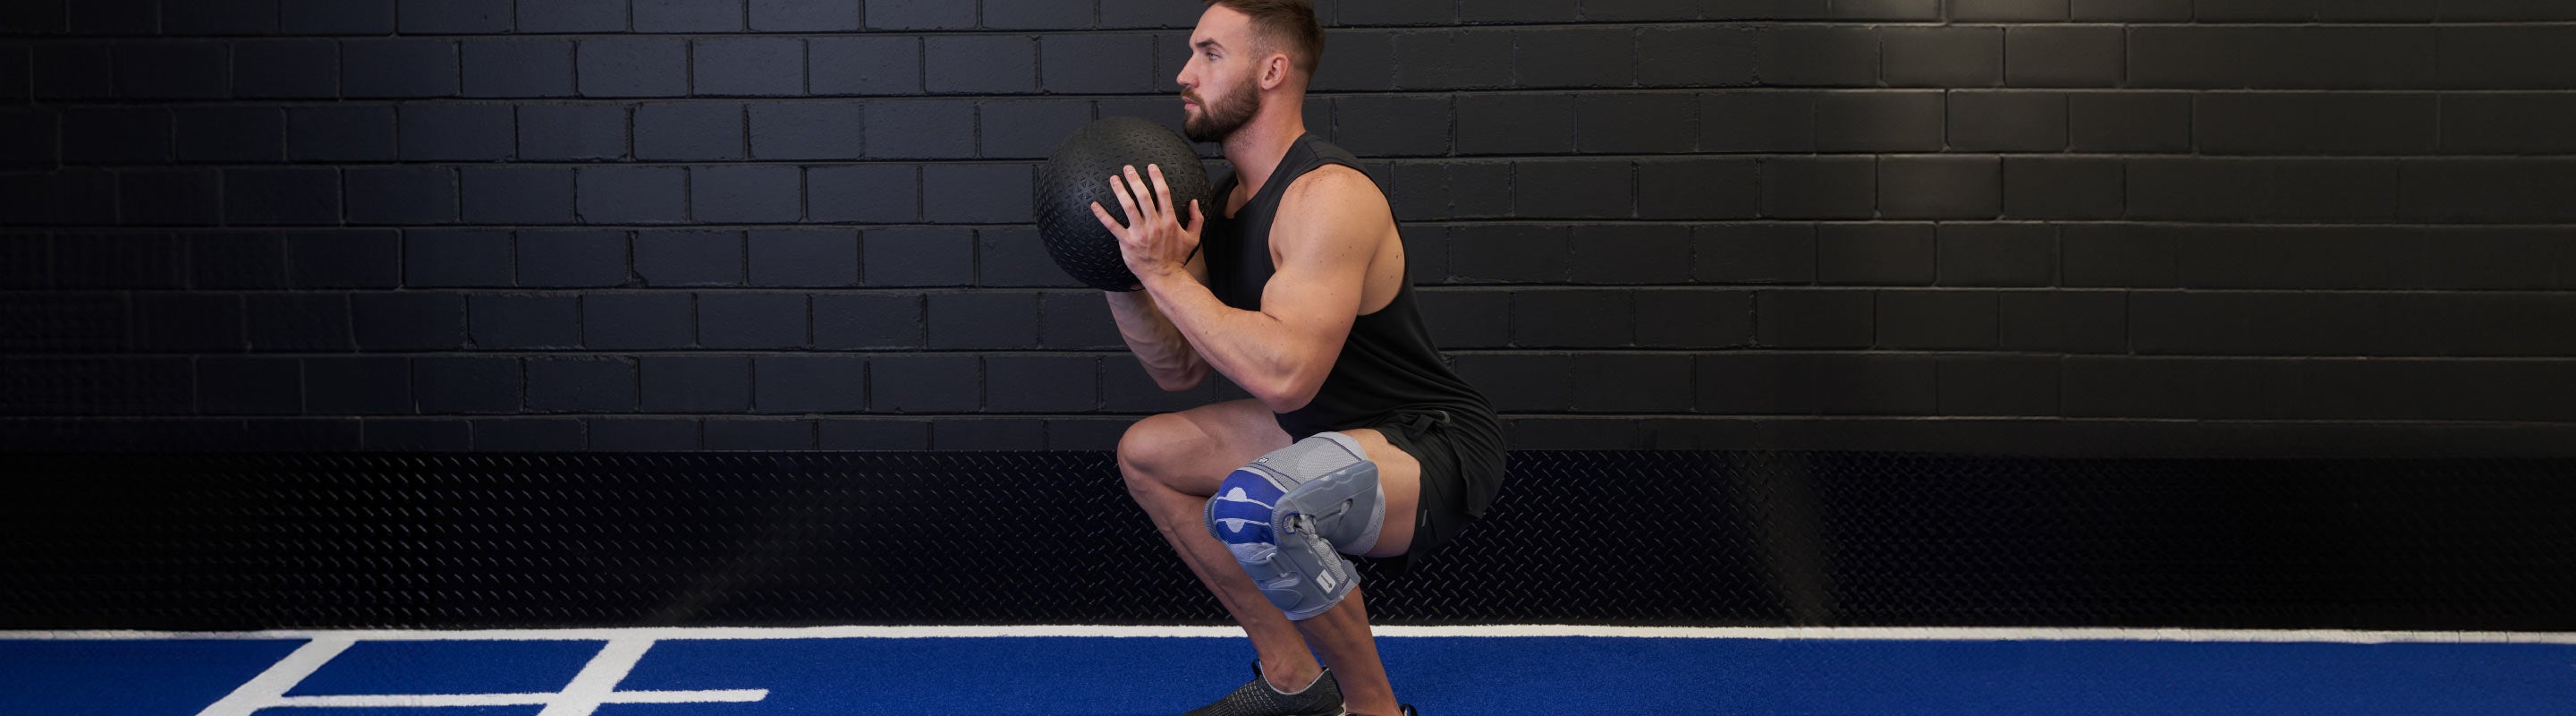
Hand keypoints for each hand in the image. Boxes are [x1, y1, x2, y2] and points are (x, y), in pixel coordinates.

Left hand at [1089, 163, 1202, 286]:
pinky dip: (1102, 215)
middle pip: (1143, 196)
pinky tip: (1094, 205)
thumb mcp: (1193, 238)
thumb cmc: (1177, 258)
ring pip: (1128, 207)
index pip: (1163, 194)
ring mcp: (1140, 233)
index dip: (1157, 178)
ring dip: (1120, 191)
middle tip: (1127, 168)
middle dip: (1135, 179)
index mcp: (1169, 221)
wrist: (1165, 277)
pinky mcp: (1127, 242)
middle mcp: (1154, 225)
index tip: (1151, 167)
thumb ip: (1197, 219)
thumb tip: (1194, 202)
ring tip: (1113, 179)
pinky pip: (1112, 226)